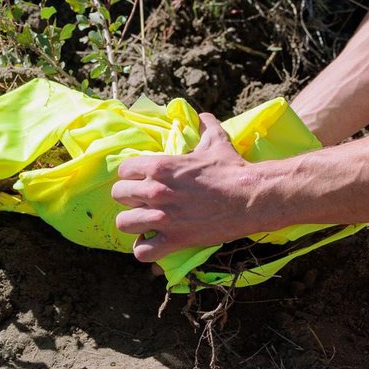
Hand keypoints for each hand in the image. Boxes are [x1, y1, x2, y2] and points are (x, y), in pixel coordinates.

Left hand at [112, 114, 259, 262]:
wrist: (250, 197)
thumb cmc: (231, 168)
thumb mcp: (216, 141)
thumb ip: (205, 126)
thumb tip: (202, 116)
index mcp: (161, 166)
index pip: (123, 170)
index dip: (131, 174)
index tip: (141, 178)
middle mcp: (156, 190)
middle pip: (118, 195)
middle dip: (130, 197)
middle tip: (144, 199)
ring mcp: (163, 217)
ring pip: (124, 223)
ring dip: (134, 223)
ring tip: (145, 222)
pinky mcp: (174, 240)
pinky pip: (143, 252)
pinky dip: (145, 249)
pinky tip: (154, 242)